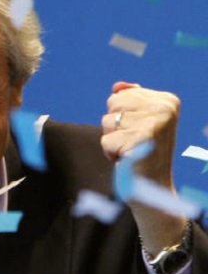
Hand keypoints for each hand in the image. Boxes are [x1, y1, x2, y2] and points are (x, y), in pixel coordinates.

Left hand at [101, 82, 185, 253]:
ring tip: (130, 151)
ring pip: (107, 122)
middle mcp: (165, 108)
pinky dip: (110, 153)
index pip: (120, 95)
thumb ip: (130, 100)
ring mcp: (154, 123)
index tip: (138, 133)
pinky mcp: (140, 140)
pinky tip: (127, 160)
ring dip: (112, 140)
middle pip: (112, 104)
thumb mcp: (138, 122)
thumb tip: (118, 86)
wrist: (152, 188)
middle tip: (132, 143)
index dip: (121, 116)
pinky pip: (106, 140)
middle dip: (114, 126)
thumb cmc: (142, 154)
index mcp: (168, 100)